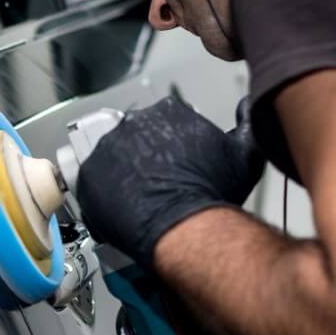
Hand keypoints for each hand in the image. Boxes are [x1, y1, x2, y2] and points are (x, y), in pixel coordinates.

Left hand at [75, 95, 264, 268]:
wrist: (182, 225)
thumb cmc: (209, 192)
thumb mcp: (242, 155)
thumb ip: (247, 126)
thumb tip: (248, 110)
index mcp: (169, 110)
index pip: (164, 120)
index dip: (169, 143)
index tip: (173, 160)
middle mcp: (133, 121)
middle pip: (135, 135)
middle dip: (143, 155)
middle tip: (155, 180)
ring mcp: (107, 145)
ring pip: (111, 156)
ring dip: (120, 171)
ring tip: (136, 195)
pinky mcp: (87, 172)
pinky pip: (90, 179)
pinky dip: (102, 191)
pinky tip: (119, 206)